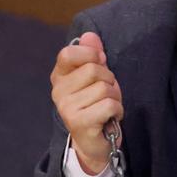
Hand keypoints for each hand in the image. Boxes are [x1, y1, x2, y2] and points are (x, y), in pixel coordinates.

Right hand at [50, 31, 122, 174]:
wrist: (93, 142)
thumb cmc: (96, 106)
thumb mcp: (95, 78)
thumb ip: (92, 55)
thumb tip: (89, 35)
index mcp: (59, 77)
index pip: (68, 53)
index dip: (90, 54)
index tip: (100, 63)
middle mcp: (58, 92)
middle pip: (94, 70)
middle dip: (110, 81)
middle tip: (107, 94)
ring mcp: (66, 108)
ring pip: (104, 88)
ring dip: (115, 97)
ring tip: (108, 107)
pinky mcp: (79, 123)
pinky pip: (109, 105)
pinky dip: (117, 110)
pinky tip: (110, 118)